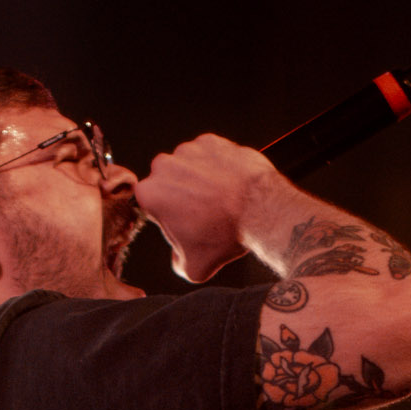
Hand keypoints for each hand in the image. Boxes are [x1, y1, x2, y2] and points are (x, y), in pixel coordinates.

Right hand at [133, 134, 277, 284]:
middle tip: (203, 214)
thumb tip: (178, 258)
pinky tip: (228, 184)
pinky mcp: (210, 141)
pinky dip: (216, 166)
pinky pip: (208, 155)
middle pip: (168, 182)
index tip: (183, 224)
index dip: (168, 217)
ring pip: (187, 166)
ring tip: (219, 199)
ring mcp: (188, 150)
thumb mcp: (194, 267)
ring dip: (198, 179)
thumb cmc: (225, 234)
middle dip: (181, 195)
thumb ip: (177, 262)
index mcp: (150, 194)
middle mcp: (163, 166)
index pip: (152, 205)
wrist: (260, 209)